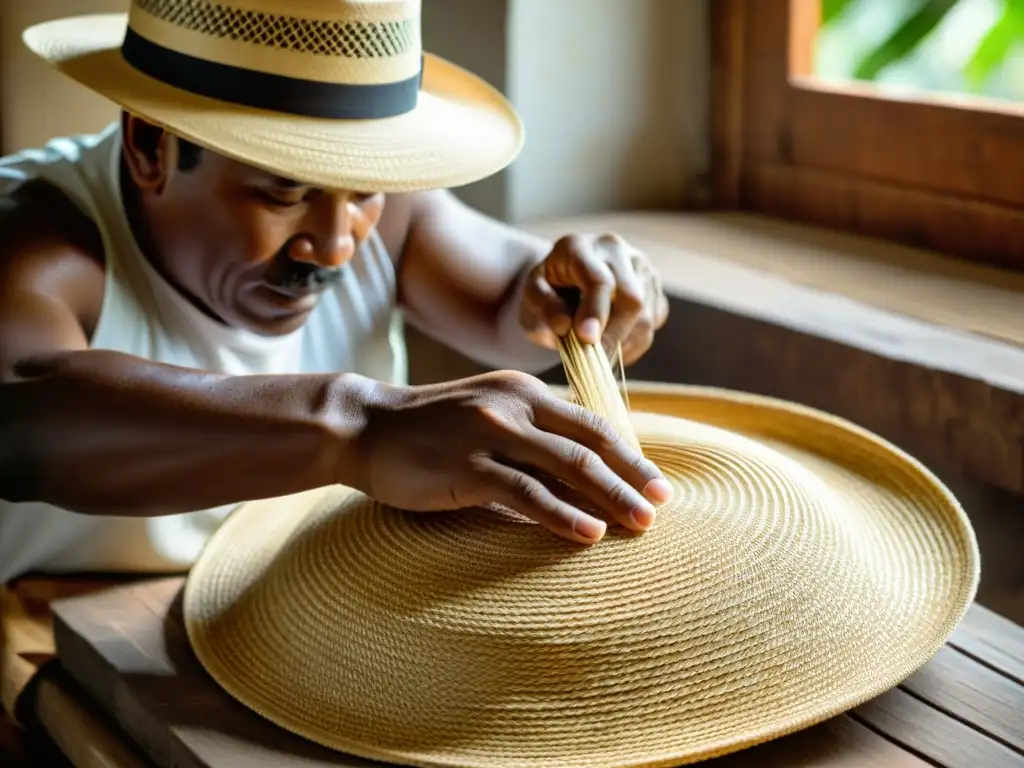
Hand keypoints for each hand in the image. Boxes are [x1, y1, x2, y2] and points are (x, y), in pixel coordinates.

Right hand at [353, 371, 672, 543]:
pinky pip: (526, 493)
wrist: (363, 427)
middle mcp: (513, 406)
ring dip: (611, 496)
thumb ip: (528, 433)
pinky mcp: (467, 467)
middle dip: (631, 475)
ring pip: (567, 466)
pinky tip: (590, 533)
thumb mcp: (485, 414)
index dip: (628, 452)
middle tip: (662, 505)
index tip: (654, 481)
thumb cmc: (427, 429)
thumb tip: (577, 473)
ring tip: (640, 524)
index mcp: (522, 392)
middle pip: (589, 443)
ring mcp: (490, 435)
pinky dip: (563, 515)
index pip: (590, 421)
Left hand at [518, 233, 668, 364]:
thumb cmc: (547, 288)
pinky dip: (633, 344)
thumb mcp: (532, 294)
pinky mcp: (654, 288)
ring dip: (623, 343)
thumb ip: (544, 306)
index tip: (587, 340)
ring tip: (597, 354)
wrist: (566, 279)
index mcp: (581, 247)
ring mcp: (641, 268)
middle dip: (613, 335)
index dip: (595, 313)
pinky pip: (652, 323)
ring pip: (646, 316)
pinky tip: (611, 343)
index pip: (599, 281)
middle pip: (631, 298)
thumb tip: (564, 326)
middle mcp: (617, 251)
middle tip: (593, 362)